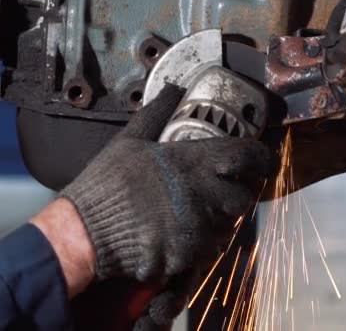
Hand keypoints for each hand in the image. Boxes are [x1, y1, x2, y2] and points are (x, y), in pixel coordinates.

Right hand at [60, 86, 272, 281]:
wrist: (86, 231)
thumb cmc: (107, 183)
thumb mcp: (130, 140)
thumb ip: (157, 113)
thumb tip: (173, 88)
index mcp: (193, 161)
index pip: (246, 156)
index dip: (259, 158)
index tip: (260, 160)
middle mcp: (203, 195)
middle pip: (244, 197)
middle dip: (236, 194)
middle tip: (221, 191)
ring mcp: (198, 228)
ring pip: (229, 226)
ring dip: (219, 220)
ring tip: (198, 215)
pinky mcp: (188, 256)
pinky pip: (208, 251)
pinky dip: (200, 244)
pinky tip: (181, 235)